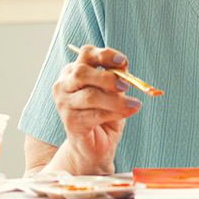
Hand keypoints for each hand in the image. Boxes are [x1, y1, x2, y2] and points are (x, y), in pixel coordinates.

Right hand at [49, 45, 141, 173]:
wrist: (94, 145)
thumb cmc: (104, 113)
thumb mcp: (113, 91)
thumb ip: (116, 78)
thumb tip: (123, 69)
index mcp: (74, 71)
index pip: (86, 54)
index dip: (105, 55)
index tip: (123, 61)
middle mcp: (64, 85)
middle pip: (81, 72)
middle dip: (107, 77)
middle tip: (126, 86)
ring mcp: (64, 104)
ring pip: (90, 96)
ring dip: (115, 100)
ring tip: (134, 103)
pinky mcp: (70, 122)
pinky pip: (94, 114)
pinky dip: (115, 113)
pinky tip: (129, 111)